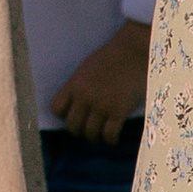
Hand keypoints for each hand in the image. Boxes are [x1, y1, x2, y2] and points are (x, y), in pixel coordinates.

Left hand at [48, 20, 149, 143]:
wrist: (135, 51)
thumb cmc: (114, 56)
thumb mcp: (88, 68)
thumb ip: (80, 85)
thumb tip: (78, 104)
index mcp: (74, 84)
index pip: (57, 109)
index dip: (65, 115)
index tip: (76, 115)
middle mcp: (84, 97)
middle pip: (72, 127)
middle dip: (80, 131)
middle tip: (90, 131)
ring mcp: (101, 105)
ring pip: (90, 135)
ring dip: (96, 138)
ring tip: (102, 136)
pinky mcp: (118, 111)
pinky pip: (109, 136)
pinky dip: (111, 140)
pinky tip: (114, 137)